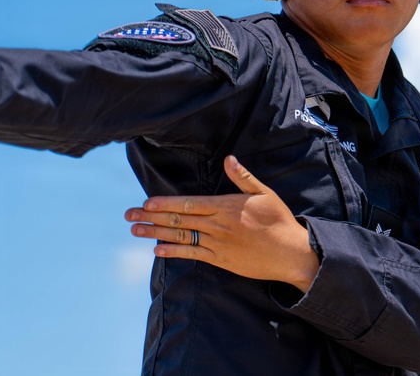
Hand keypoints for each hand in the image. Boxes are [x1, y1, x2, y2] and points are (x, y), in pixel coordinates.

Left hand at [125, 155, 319, 292]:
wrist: (290, 253)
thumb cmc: (279, 220)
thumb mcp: (265, 193)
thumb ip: (244, 177)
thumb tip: (229, 159)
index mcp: (226, 206)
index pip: (189, 204)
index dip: (165, 204)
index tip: (146, 202)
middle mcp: (218, 225)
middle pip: (178, 220)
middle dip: (151, 217)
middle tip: (129, 216)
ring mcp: (217, 244)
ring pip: (180, 237)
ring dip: (155, 234)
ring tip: (135, 231)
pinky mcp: (220, 259)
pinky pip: (191, 255)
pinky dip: (173, 252)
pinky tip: (158, 249)